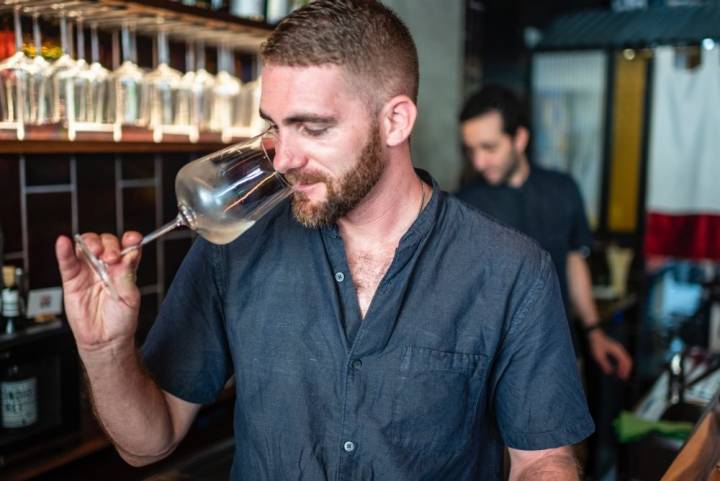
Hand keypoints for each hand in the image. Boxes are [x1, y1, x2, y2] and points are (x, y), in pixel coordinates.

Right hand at [55, 232, 142, 353]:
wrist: (105, 340)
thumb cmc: (121, 320)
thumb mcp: (130, 297)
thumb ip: (127, 275)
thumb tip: (130, 253)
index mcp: (125, 268)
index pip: (128, 246)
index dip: (130, 239)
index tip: (133, 239)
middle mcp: (106, 266)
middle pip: (106, 242)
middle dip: (109, 245)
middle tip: (112, 258)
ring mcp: (88, 271)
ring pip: (86, 246)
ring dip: (91, 243)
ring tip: (96, 252)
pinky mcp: (72, 279)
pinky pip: (66, 262)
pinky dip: (64, 251)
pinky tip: (63, 242)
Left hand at [587, 329, 632, 379]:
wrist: (595, 335)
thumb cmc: (596, 344)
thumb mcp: (598, 355)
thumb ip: (604, 364)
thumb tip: (609, 372)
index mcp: (617, 351)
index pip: (625, 362)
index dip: (625, 370)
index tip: (622, 377)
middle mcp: (620, 349)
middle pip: (628, 361)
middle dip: (627, 370)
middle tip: (623, 378)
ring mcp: (619, 349)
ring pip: (626, 359)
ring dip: (625, 367)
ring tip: (621, 375)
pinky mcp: (616, 349)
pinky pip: (623, 358)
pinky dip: (622, 364)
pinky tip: (618, 368)